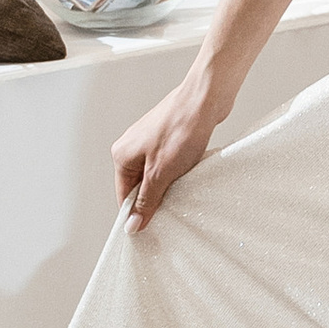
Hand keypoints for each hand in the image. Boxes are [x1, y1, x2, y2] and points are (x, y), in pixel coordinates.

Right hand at [113, 62, 231, 228]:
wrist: (206, 98)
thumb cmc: (182, 129)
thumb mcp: (161, 174)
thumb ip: (146, 201)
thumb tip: (132, 224)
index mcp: (122, 155)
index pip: (124, 196)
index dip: (138, 214)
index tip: (152, 229)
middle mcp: (132, 146)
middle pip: (139, 186)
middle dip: (155, 198)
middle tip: (173, 209)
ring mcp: (150, 140)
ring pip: (155, 175)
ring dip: (168, 184)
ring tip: (183, 188)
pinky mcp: (167, 137)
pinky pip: (167, 163)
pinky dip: (177, 172)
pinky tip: (189, 173)